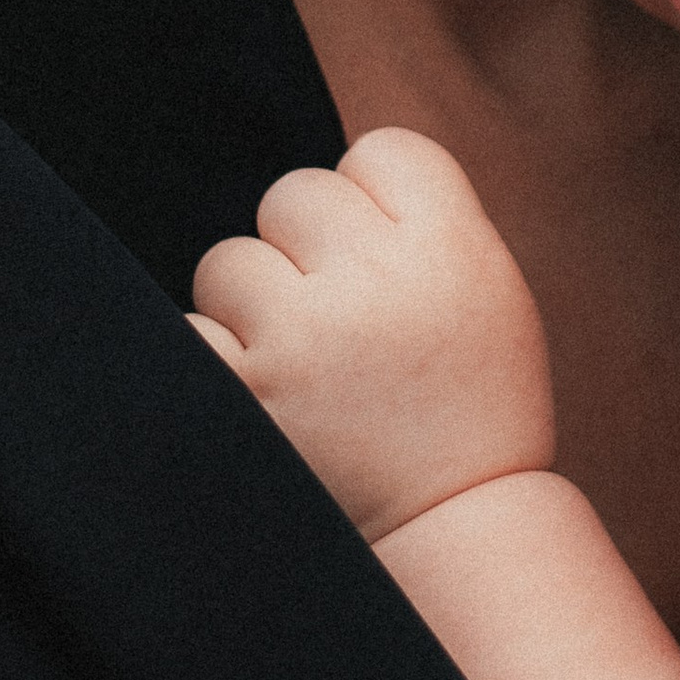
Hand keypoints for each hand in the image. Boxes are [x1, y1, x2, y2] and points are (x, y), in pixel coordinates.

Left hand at [191, 130, 555, 542]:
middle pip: (295, 194)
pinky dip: (215, 363)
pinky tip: (264, 400)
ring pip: (229, 260)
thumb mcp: (488, 294)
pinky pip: (191, 331)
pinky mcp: (246, 393)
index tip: (385, 257)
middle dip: (304, 251)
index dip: (374, 198)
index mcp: (453, 247)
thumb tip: (329, 178)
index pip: (382, 150)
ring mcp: (306, 337)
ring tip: (303, 369)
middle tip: (339, 322)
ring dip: (251, 309)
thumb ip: (423, 222)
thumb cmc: (467, 407)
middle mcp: (380, 281)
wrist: (453, 529)